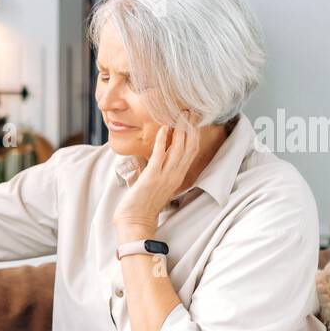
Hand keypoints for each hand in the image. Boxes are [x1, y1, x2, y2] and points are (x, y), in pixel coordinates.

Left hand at [114, 111, 199, 236]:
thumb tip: (158, 151)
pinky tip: (163, 128)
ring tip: (179, 113)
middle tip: (190, 110)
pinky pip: (160, 155)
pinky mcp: (152, 177)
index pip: (191, 151)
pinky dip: (162, 140)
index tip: (193, 119)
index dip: (194, 134)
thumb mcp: (157, 182)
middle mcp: (175, 175)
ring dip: (179, 130)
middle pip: (189, 147)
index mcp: (178, 176)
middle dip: (190, 127)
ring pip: (178, 149)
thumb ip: (160, 167)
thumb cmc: (144, 202)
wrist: (136, 220)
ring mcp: (165, 176)